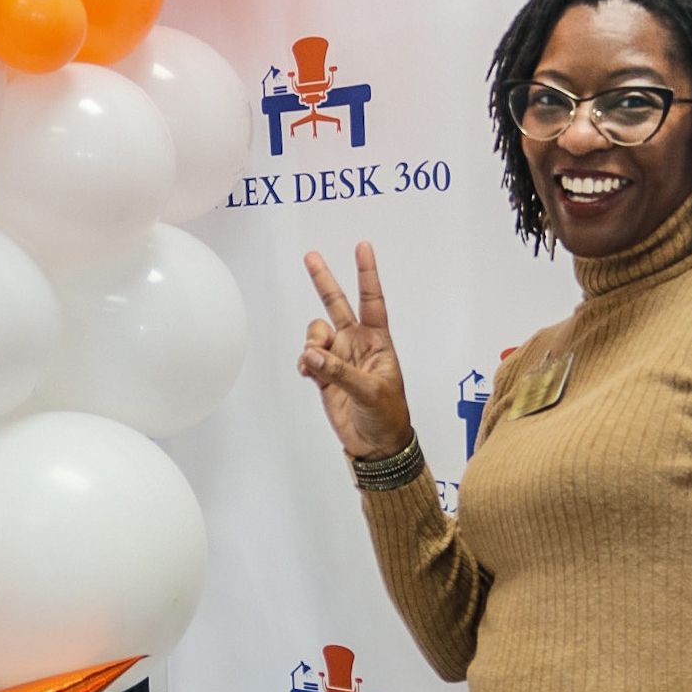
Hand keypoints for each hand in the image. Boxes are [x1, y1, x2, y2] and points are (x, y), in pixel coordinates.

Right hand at [298, 242, 412, 458]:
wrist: (376, 444)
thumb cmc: (386, 416)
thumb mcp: (370, 391)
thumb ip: (339, 372)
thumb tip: (312, 355)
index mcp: (378, 341)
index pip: (372, 300)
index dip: (367, 274)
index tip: (363, 247)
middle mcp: (357, 343)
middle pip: (337, 305)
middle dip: (324, 281)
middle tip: (311, 256)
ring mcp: (339, 358)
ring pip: (316, 333)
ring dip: (312, 342)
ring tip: (315, 361)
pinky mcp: (325, 375)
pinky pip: (308, 357)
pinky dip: (305, 362)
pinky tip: (309, 373)